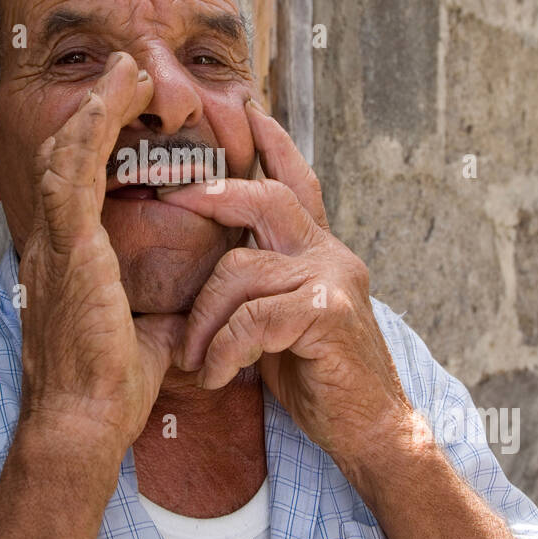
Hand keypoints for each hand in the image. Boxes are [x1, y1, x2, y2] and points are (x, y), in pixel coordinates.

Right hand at [16, 51, 187, 454]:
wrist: (84, 423)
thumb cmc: (109, 391)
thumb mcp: (144, 339)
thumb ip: (160, 313)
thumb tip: (190, 311)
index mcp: (66, 264)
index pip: (75, 187)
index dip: (95, 145)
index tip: (125, 115)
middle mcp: (51, 246)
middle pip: (62, 158)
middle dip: (92, 112)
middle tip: (124, 74)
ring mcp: (54, 244)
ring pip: (64, 153)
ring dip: (94, 106)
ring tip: (124, 70)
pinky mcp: (68, 248)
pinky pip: (74, 171)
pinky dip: (92, 127)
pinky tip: (114, 96)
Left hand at [160, 99, 412, 467]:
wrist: (372, 430)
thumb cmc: (320, 378)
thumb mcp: (283, 321)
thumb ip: (260, 285)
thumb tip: (211, 267)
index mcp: (317, 251)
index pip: (295, 182)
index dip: (272, 144)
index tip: (247, 107)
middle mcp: (329, 254)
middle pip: (265, 198)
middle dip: (211, 193)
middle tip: (165, 196)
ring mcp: (332, 281)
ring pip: (240, 267)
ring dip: (203, 317)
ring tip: (194, 357)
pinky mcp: (327, 315)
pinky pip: (252, 317)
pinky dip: (224, 349)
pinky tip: (218, 376)